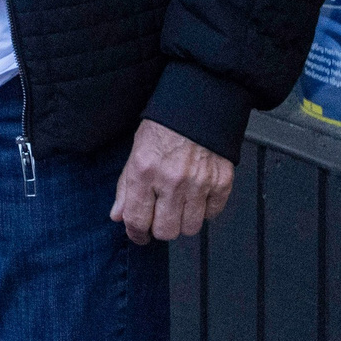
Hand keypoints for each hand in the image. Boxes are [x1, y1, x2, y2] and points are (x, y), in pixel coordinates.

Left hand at [108, 118, 233, 244]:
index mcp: (145, 172)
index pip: (136, 219)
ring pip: (190, 228)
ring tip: (179, 205)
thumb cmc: (164, 128)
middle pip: (166, 231)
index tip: (138, 234)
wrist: (198, 106)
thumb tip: (118, 216)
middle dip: (160, 229)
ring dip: (183, 222)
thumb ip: (126, 187)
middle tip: (160, 217)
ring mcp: (199, 183)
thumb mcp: (135, 153)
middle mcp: (172, 180)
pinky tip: (197, 196)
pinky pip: (212, 215)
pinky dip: (204, 211)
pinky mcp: (221, 183)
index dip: (135, 233)